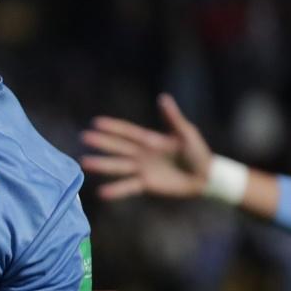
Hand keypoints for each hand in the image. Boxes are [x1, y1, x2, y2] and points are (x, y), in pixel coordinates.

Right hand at [80, 93, 211, 200]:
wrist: (205, 176)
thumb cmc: (197, 151)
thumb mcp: (186, 132)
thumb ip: (172, 118)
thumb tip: (163, 98)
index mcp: (149, 139)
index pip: (127, 132)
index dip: (113, 127)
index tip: (95, 122)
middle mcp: (141, 153)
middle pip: (118, 147)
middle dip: (102, 142)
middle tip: (84, 138)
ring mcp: (142, 169)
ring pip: (118, 166)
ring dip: (102, 165)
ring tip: (84, 163)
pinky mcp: (146, 184)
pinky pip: (128, 187)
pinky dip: (116, 190)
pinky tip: (101, 192)